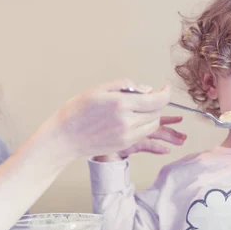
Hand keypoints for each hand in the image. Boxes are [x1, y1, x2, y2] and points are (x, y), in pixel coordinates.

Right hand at [41, 79, 170, 164]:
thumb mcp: (99, 89)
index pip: (156, 100)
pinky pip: (144, 134)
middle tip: (149, 96)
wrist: (64, 137)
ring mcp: (127, 135)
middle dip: (157, 103)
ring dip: (153, 115)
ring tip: (140, 108)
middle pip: (157, 112)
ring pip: (153, 125)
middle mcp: (127, 121)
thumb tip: (147, 89)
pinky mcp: (125, 144)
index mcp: (121, 103)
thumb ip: (125, 85)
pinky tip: (134, 119)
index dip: (166, 93)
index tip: (166, 88)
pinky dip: (145, 125)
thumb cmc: (77, 110)